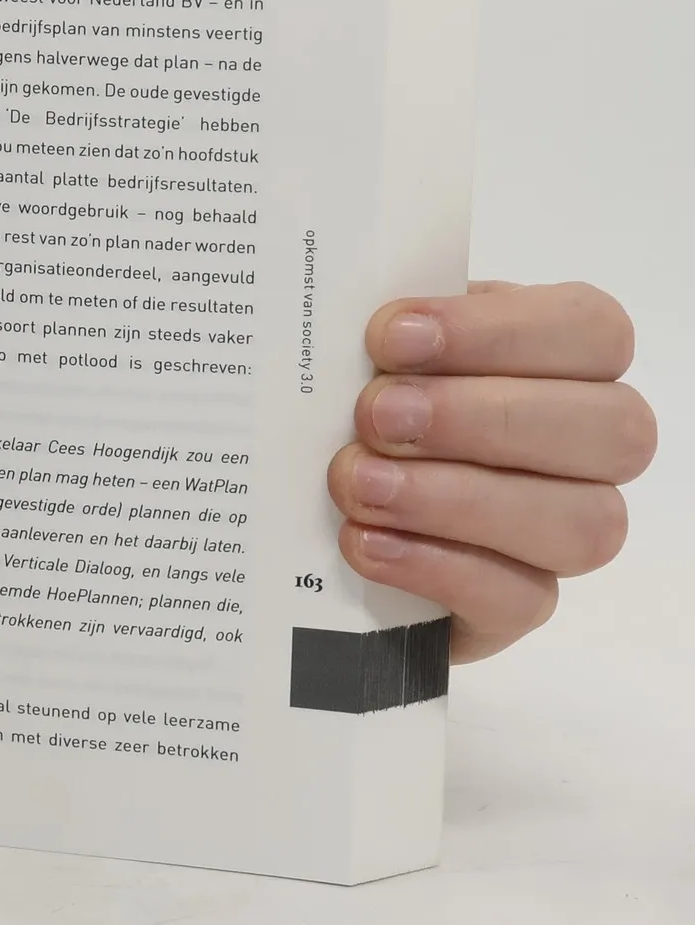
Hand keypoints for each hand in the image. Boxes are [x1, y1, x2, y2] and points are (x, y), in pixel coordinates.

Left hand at [328, 281, 655, 661]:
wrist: (316, 514)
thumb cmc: (360, 403)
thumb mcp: (366, 351)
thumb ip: (385, 334)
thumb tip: (359, 316)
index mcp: (563, 357)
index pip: (591, 330)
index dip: (498, 331)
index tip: (392, 337)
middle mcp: (590, 446)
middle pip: (608, 429)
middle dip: (481, 418)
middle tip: (374, 415)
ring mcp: (566, 531)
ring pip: (581, 523)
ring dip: (456, 499)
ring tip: (358, 483)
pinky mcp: (520, 607)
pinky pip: (520, 600)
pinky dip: (435, 566)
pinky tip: (363, 541)